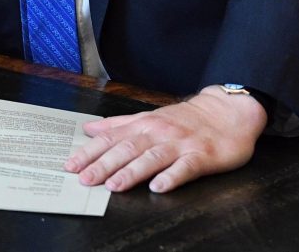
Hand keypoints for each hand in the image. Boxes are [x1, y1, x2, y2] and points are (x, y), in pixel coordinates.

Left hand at [64, 84, 267, 192]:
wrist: (227, 112)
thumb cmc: (187, 118)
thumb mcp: (150, 116)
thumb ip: (119, 124)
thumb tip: (89, 128)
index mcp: (145, 124)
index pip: (112, 138)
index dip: (90, 152)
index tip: (71, 165)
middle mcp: (159, 132)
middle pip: (128, 148)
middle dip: (104, 164)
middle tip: (85, 179)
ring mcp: (180, 144)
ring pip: (152, 158)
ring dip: (133, 172)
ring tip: (115, 185)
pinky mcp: (202, 156)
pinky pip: (185, 168)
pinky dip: (172, 177)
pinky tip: (159, 187)